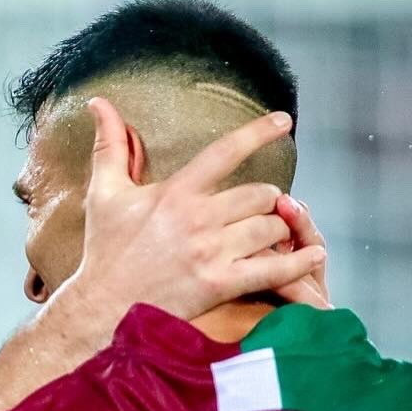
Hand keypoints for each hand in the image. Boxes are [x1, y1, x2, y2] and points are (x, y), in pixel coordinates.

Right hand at [69, 97, 324, 319]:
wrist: (101, 308)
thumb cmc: (104, 250)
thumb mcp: (104, 193)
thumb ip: (110, 145)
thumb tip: (98, 102)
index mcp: (175, 192)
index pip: (225, 151)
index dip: (258, 132)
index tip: (284, 121)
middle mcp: (197, 218)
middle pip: (260, 194)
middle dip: (267, 200)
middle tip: (263, 208)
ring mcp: (211, 252)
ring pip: (271, 227)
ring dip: (278, 229)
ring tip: (274, 234)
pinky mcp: (220, 284)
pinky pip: (273, 269)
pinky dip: (298, 262)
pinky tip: (313, 254)